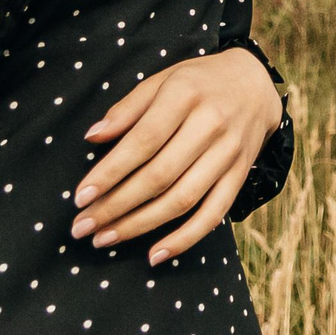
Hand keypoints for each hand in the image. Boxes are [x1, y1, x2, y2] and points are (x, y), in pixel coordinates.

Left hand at [69, 49, 283, 264]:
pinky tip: (155, 254)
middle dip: (116, 206)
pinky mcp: (240, 175)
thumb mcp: (162, 80)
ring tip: (106, 239)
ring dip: (140, 226)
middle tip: (82, 227)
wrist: (255, 84)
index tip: (80, 197)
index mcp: (185, 95)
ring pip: (182, 199)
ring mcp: (229, 153)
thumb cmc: (197, 83)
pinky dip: (185, 239)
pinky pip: (214, 214)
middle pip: (159, 175)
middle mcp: (210, 124)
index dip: (110, 172)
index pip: (143, 141)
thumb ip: (127, 108)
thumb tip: (92, 138)